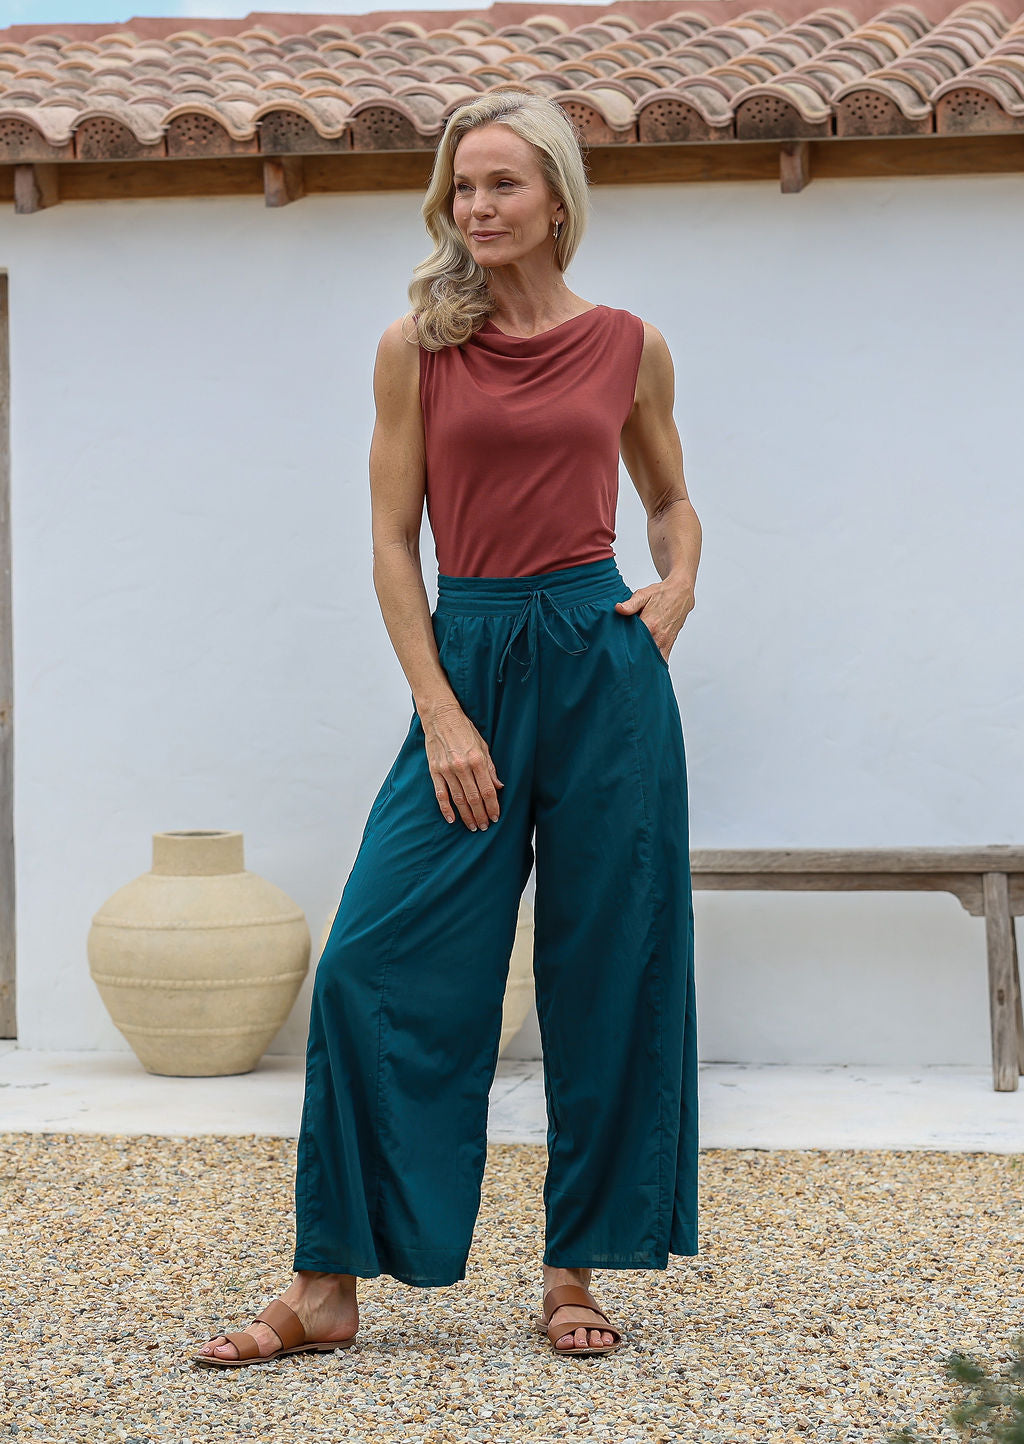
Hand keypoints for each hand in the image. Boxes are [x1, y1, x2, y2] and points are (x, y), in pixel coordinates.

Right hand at [422, 701, 503, 830]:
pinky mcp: (435, 771)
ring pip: (458, 799)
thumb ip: (490, 768)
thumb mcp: (483, 746)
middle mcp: (462, 767)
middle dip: (480, 815)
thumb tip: (498, 786)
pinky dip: (446, 809)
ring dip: (466, 815)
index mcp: (477, 760)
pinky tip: (452, 819)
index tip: (495, 816)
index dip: (492, 806)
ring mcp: (447, 770)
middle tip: (484, 826)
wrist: (440, 717)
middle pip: (473, 798)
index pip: (487, 790)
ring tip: (472, 826)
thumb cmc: (464, 729)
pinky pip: (440, 794)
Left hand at [614, 578, 693, 661]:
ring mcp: (666, 641)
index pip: (634, 643)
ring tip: (633, 666)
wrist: (681, 593)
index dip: (624, 649)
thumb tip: (618, 609)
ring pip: (654, 659)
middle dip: (633, 659)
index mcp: (650, 624)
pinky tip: (646, 664)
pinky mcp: (670, 643)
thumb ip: (630, 604)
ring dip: (644, 662)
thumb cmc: (662, 593)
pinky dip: (654, 662)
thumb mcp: (644, 595)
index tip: (616, 653)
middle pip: (643, 654)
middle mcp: (659, 636)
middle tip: (622, 662)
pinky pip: (663, 658)